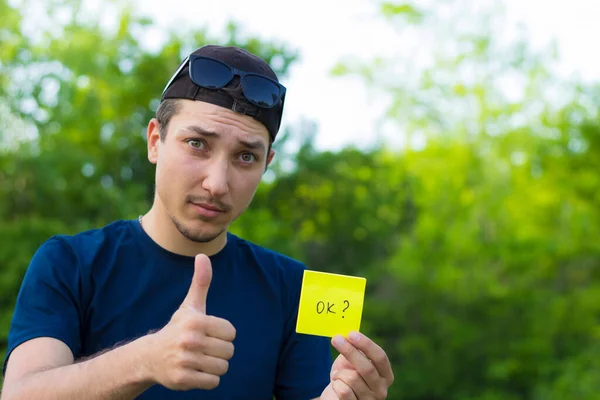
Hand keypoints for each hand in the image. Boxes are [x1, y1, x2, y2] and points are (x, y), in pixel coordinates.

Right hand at [147, 254, 235, 390]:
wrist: (150, 356)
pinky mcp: (183, 379)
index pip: (231, 332)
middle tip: (203, 349)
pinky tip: (195, 371)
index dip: (222, 334)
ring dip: (214, 366)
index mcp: (196, 320)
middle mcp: (190, 340)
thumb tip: (202, 255)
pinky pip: (213, 383)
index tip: (208, 334)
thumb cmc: (178, 328)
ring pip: (222, 368)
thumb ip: (200, 282)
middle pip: (229, 351)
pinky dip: (207, 380)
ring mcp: (185, 360)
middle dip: (220, 352)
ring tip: (199, 360)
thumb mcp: (190, 305)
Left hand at [320, 331, 393, 398]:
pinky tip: (336, 385)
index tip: (351, 334)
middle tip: (336, 339)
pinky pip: (344, 391)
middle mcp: (381, 390)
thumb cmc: (346, 376)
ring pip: (352, 379)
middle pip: (367, 368)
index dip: (366, 345)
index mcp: (385, 375)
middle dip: (350, 351)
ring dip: (340, 373)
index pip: (380, 358)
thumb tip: (346, 335)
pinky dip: (336, 384)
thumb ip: (354, 349)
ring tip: (337, 375)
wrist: (336, 396)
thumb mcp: (353, 361)